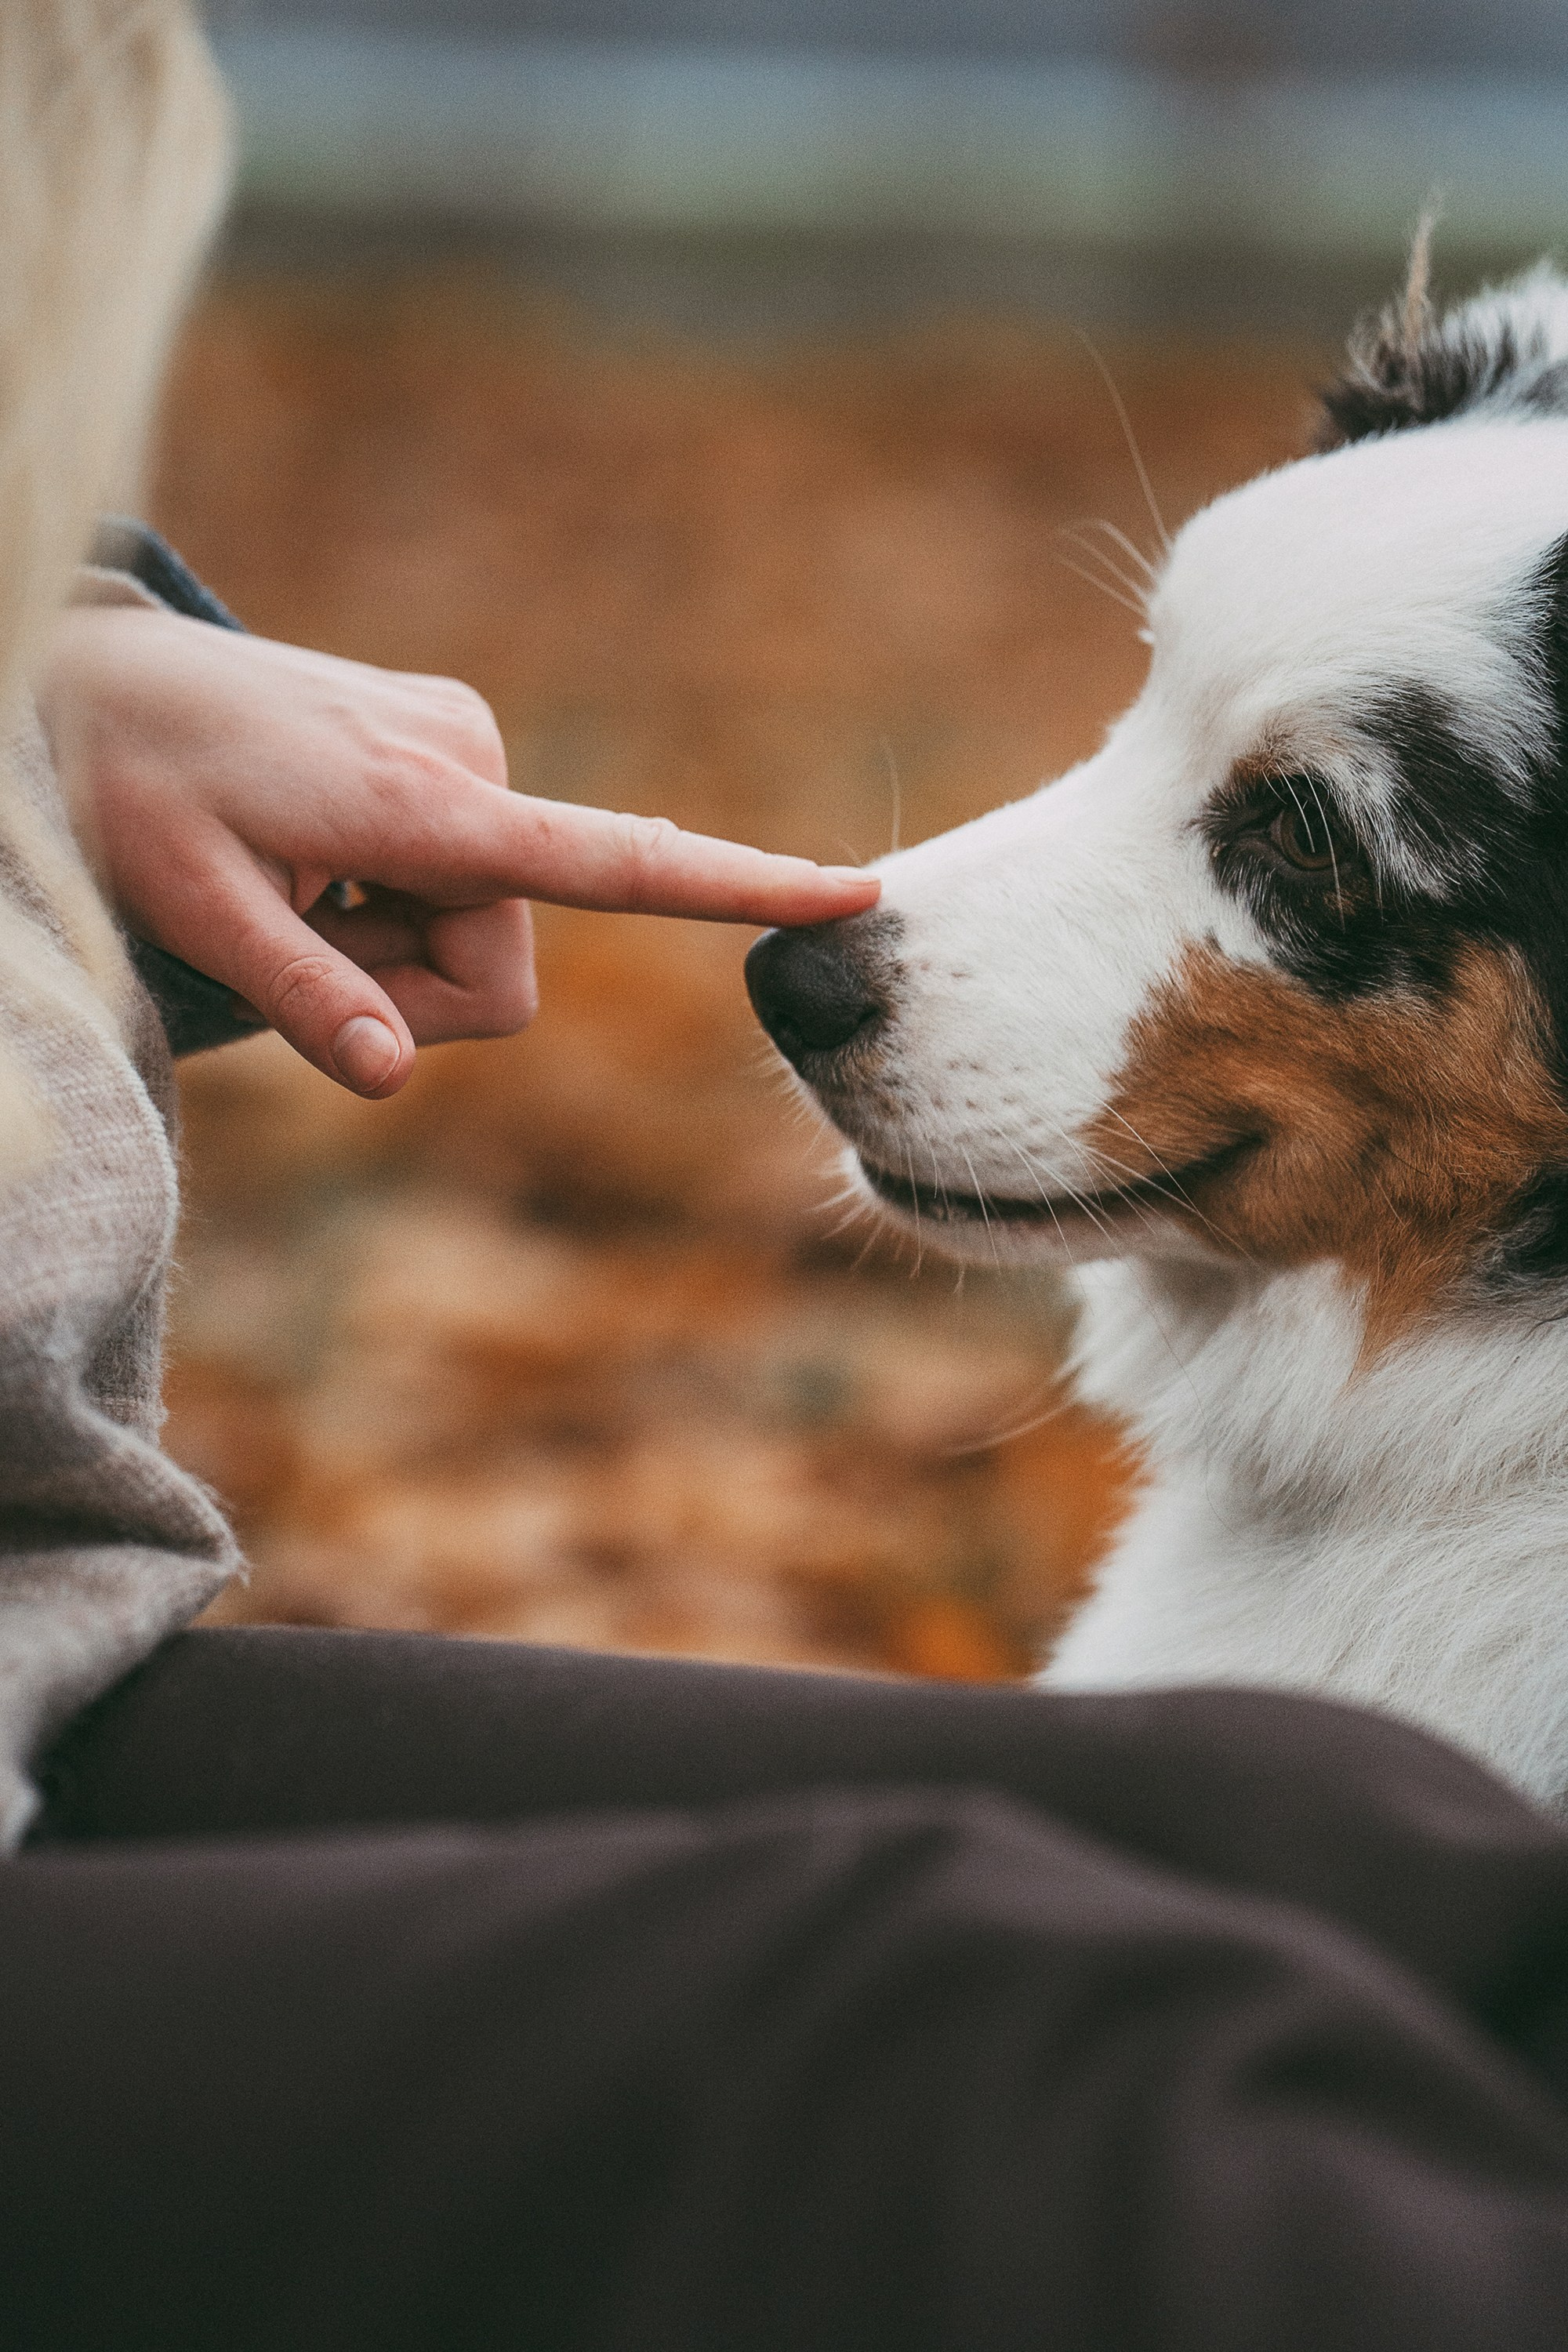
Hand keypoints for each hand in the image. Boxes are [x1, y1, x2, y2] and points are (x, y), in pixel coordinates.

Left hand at [40, 604, 878, 1095]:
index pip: (614, 862)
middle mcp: (472, 760)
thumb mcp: (192, 909)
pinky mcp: (450, 747)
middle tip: (289, 938)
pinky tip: (313, 848)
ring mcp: (466, 746)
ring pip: (484, 929)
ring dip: (388, 942)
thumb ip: (304, 1001)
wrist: (94, 672)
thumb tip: (394, 1078)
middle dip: (404, 989)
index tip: (853, 891)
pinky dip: (391, 894)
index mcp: (427, 801)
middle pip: (501, 969)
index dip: (738, 888)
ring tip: (290, 880)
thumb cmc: (130, 786)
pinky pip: (465, 876)